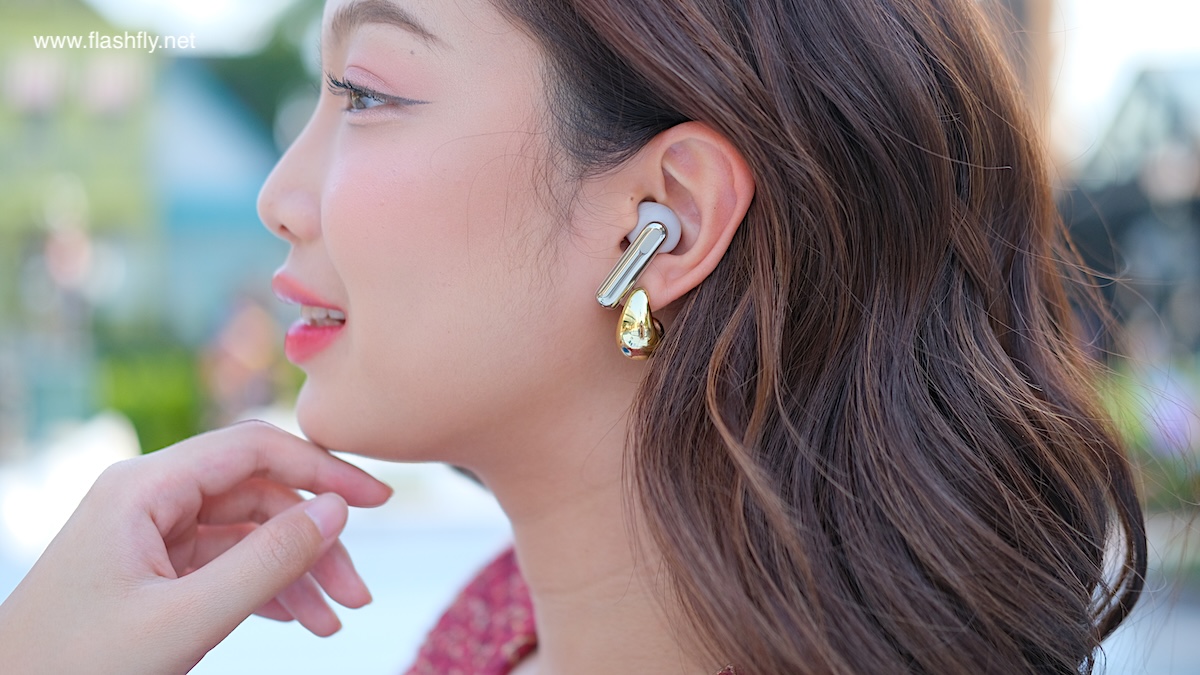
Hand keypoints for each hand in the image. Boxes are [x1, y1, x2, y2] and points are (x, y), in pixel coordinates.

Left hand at [0, 420, 392, 673]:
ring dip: (297, 572)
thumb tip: (337, 509)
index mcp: (144, 487)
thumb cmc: (77, 668)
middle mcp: (149, 497)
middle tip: (358, 591)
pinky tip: (299, 620)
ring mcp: (150, 533)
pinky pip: (227, 563)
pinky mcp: (153, 569)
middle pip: (259, 495)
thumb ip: (267, 561)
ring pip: (249, 533)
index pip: (254, 449)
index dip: (323, 469)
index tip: (378, 498)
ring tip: (334, 619)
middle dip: (314, 541)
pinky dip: (268, 588)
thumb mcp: (185, 619)